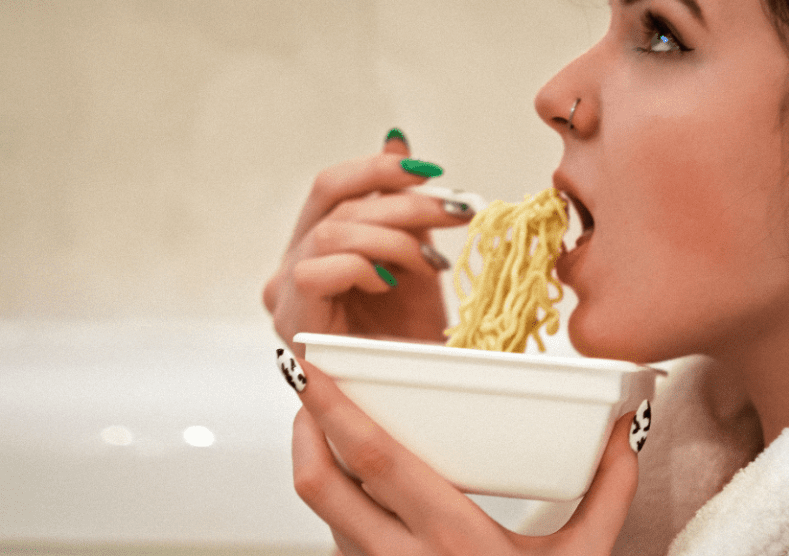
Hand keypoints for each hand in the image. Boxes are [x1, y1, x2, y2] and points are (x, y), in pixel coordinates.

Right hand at [264, 131, 473, 353]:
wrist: (412, 395)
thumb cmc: (410, 335)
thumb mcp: (413, 256)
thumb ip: (398, 204)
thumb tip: (396, 139)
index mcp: (315, 245)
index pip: (332, 186)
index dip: (378, 168)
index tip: (430, 171)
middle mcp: (292, 264)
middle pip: (332, 199)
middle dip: (402, 201)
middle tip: (456, 212)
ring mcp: (285, 293)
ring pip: (330, 231)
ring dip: (393, 238)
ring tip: (433, 263)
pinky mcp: (290, 321)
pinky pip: (317, 270)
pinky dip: (361, 268)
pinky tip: (390, 285)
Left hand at [288, 356, 641, 555]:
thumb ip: (608, 491)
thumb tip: (625, 429)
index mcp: (455, 539)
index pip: (375, 462)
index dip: (334, 411)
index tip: (314, 371)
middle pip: (320, 485)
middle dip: (305, 427)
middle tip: (311, 387)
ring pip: (324, 512)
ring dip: (316, 462)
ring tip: (330, 424)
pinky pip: (340, 538)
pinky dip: (337, 501)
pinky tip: (359, 481)